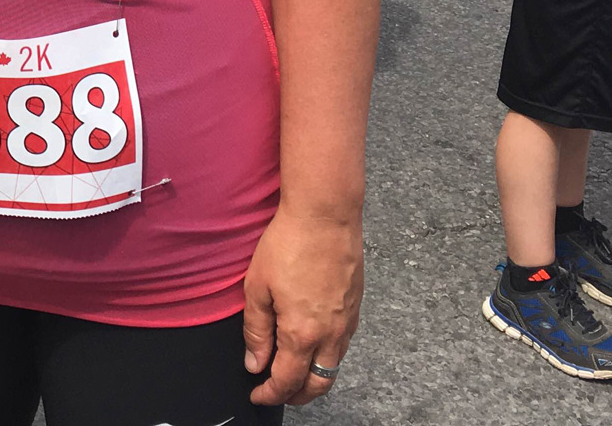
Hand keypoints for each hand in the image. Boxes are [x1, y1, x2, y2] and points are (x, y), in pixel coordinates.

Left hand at [243, 207, 362, 405]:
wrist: (326, 214)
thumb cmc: (289, 243)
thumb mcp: (257, 287)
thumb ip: (256, 331)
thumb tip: (255, 363)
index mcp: (302, 333)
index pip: (287, 381)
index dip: (271, 394)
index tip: (258, 395)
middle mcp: (331, 335)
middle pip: (318, 384)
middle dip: (297, 396)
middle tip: (278, 393)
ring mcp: (348, 322)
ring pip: (334, 367)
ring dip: (314, 378)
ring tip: (294, 373)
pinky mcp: (356, 307)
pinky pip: (344, 345)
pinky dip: (328, 356)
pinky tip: (313, 344)